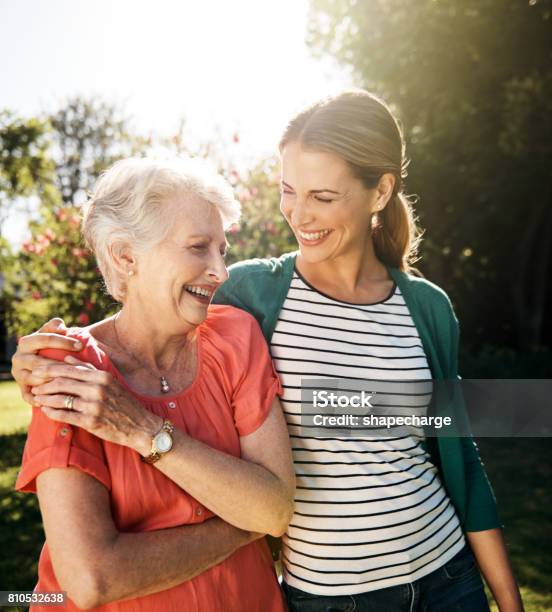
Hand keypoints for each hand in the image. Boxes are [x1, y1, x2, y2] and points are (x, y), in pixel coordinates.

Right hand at [11, 318, 82, 403]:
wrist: (38, 359)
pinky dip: (40, 399)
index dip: (64, 341)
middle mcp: (18, 358)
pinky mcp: (21, 388)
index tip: (81, 345)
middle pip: (39, 362)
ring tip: (70, 383)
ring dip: (52, 382)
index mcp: (26, 342)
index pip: (45, 339)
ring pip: (35, 380)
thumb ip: (54, 326)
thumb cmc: (50, 344)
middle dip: (60, 365)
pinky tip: (56, 400)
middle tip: (77, 367)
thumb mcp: (50, 333)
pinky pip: (29, 396)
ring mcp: (18, 375)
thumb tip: (61, 326)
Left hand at [31, 357, 161, 452]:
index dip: (50, 369)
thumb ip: (88, 369)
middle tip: (33, 385)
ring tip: (37, 398)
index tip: (37, 370)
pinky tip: (46, 411)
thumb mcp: (110, 382)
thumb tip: (67, 357)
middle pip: (62, 382)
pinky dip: (52, 412)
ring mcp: (94, 406)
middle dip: (44, 383)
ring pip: (61, 398)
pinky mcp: (91, 422)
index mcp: (102, 377)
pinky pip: (65, 415)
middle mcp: (98, 389)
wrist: (140, 426)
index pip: (70, 369)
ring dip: (45, 398)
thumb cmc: (124, 403)